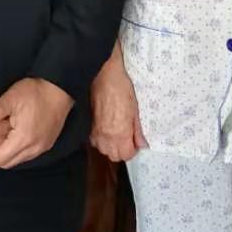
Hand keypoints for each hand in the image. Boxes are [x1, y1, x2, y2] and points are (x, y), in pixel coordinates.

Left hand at [0, 78, 75, 169]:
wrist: (60, 88)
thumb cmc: (36, 92)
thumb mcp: (12, 97)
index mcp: (23, 139)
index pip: (0, 159)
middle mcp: (34, 148)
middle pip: (8, 163)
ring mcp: (42, 147)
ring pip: (19, 160)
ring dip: (6, 156)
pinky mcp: (47, 143)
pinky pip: (28, 154)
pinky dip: (17, 152)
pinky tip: (11, 141)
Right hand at [89, 43, 147, 161]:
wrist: (103, 75)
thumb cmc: (121, 89)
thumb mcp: (135, 109)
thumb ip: (138, 130)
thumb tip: (142, 144)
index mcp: (120, 133)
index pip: (126, 155)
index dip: (133, 150)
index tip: (135, 142)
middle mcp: (106, 137)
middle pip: (114, 156)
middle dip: (122, 150)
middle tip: (128, 137)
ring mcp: (95, 132)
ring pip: (104, 150)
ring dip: (111, 146)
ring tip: (117, 132)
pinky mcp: (88, 126)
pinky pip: (96, 141)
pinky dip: (102, 139)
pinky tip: (107, 128)